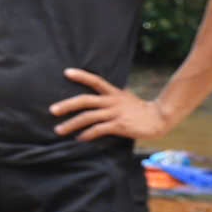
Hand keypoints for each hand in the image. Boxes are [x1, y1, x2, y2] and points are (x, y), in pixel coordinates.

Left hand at [52, 68, 171, 141]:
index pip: (95, 80)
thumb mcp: (125, 98)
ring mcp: (115, 113)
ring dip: (72, 124)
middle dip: (67, 105)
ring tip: (59, 130)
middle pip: (85, 100)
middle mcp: (112, 101)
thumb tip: (97, 97)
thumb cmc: (140, 110)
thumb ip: (111, 97)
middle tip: (52, 110)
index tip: (66, 72)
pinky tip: (79, 138)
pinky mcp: (119, 125)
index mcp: (114, 93)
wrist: (159, 119)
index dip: (81, 76)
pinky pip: (99, 129)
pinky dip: (87, 134)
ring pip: (88, 117)